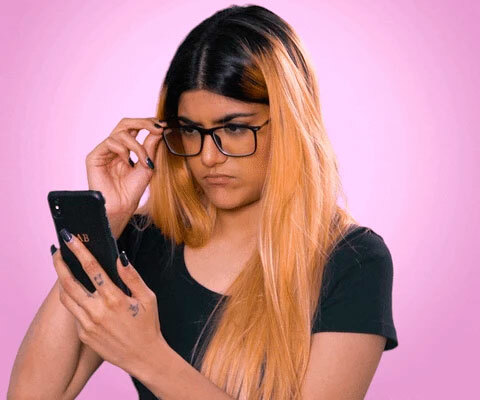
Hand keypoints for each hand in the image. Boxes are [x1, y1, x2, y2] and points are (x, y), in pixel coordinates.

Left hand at [51, 228, 167, 375]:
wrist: (144, 357)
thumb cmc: (148, 325)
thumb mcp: (148, 298)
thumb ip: (132, 276)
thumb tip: (120, 257)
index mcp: (114, 299)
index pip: (91, 268)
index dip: (78, 251)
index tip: (69, 238)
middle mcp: (97, 311)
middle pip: (69, 282)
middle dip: (60, 264)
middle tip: (56, 251)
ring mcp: (87, 325)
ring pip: (66, 298)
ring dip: (62, 281)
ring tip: (62, 269)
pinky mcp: (84, 335)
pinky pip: (73, 313)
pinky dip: (73, 299)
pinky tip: (78, 293)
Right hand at [85, 117, 170, 218]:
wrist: (122, 206)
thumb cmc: (133, 189)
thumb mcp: (147, 165)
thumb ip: (150, 146)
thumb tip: (159, 128)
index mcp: (127, 148)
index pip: (135, 128)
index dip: (148, 123)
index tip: (163, 125)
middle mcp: (115, 147)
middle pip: (126, 123)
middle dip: (143, 122)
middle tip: (158, 127)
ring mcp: (104, 151)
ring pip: (121, 133)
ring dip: (137, 146)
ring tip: (144, 161)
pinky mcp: (95, 156)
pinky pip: (110, 142)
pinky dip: (123, 150)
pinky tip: (128, 163)